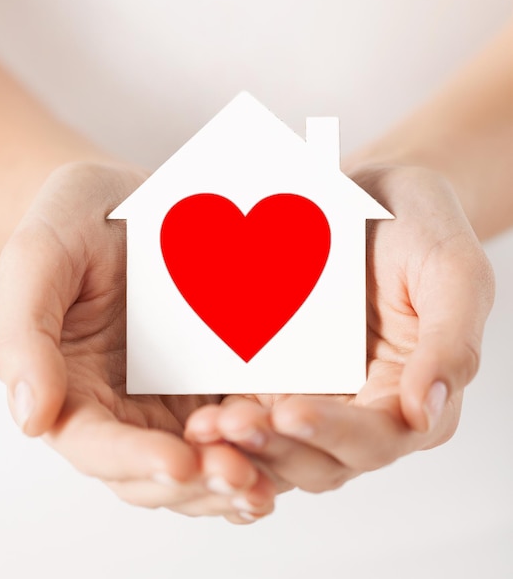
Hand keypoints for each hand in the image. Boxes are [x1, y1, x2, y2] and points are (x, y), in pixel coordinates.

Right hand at [0, 161, 274, 521]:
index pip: (95, 446)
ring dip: (235, 476)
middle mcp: (122, 407)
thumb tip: (31, 419)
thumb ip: (25, 337)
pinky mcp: (213, 379)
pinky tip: (292, 441)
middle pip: (155, 472)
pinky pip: (238, 423)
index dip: (134, 460)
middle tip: (242, 477)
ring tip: (270, 478)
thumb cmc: (74, 220)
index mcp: (72, 389)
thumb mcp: (40, 258)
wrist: (127, 198)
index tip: (178, 462)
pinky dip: (262, 443)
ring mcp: (171, 397)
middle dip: (198, 481)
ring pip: (201, 461)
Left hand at [185, 165, 494, 492]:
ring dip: (242, 445)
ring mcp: (317, 393)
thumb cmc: (422, 227)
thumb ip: (450, 343)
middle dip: (275, 447)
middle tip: (229, 424)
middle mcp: (362, 406)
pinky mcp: (280, 375)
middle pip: (319, 457)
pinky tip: (198, 410)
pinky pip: (252, 407)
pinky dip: (227, 418)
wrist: (371, 194)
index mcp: (411, 394)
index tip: (290, 411)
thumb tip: (423, 412)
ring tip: (205, 425)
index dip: (334, 434)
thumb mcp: (453, 272)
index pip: (377, 438)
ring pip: (279, 444)